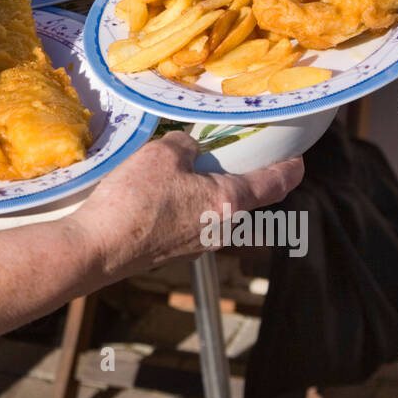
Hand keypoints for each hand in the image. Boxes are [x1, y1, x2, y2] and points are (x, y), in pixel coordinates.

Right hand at [66, 132, 303, 280]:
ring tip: (192, 168)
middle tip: (236, 153)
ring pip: (216, 212)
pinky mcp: (173, 251)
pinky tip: (163, 191)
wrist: (99, 248)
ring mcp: (197, 245)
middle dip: (245, 177)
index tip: (298, 160)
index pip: (274, 185)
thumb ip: (186, 146)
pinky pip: (191, 221)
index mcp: (229, 202)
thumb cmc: (137, 199)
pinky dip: (188, 204)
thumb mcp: (163, 154)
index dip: (289, 170)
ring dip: (212, 190)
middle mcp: (221, 229)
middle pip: (245, 200)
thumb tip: (190, 150)